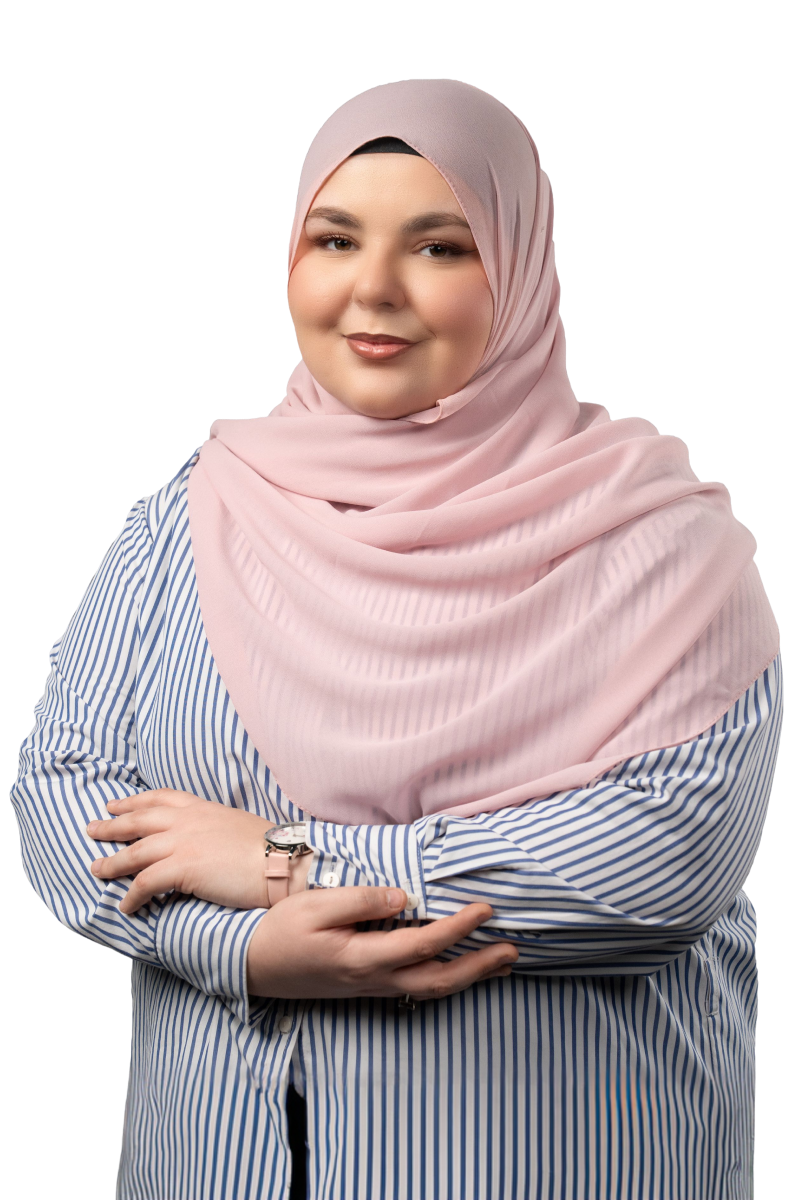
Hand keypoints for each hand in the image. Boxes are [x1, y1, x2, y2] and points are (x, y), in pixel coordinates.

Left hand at [87, 789, 276, 913]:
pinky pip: (145, 883)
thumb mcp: (237, 826)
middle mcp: (188, 821)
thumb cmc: (270, 849)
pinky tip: (125, 906)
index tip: (117, 804)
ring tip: (96, 869)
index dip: (135, 801)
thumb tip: (208, 842)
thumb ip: (215, 828)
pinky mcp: (183, 869)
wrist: (283, 861)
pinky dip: (132, 896)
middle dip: (112, 825)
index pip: (161, 799)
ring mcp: (184, 843)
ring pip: (135, 852)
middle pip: (139, 820)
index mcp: (203, 808)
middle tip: (92, 828)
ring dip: (112, 862)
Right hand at [246, 887, 519, 1000]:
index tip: (484, 909)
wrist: (254, 966)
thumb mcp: (315, 906)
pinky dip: (447, 980)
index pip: (423, 944)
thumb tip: (404, 897)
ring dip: (470, 976)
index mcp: (363, 958)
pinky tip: (461, 969)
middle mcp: (374, 980)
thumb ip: (361, 900)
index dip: (458, 928)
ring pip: (431, 990)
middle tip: (513, 950)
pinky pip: (418, 989)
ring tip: (501, 962)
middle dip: (479, 965)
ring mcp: (373, 988)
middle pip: (438, 979)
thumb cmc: (282, 931)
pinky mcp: (369, 988)